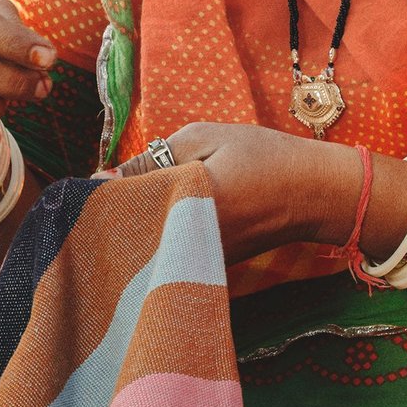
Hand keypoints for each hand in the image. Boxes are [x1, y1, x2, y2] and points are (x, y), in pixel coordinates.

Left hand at [114, 123, 363, 264]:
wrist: (316, 194)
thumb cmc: (264, 158)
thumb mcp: (206, 138)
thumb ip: (153, 158)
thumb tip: (102, 178)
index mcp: (185, 206)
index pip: (120, 208)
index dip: (99, 196)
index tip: (89, 188)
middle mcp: (187, 244)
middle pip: (127, 238)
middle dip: (111, 219)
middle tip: (105, 198)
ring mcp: (197, 262)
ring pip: (146, 249)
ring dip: (133, 230)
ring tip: (132, 206)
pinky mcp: (206, 268)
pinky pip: (166, 256)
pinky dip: (156, 239)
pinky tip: (158, 220)